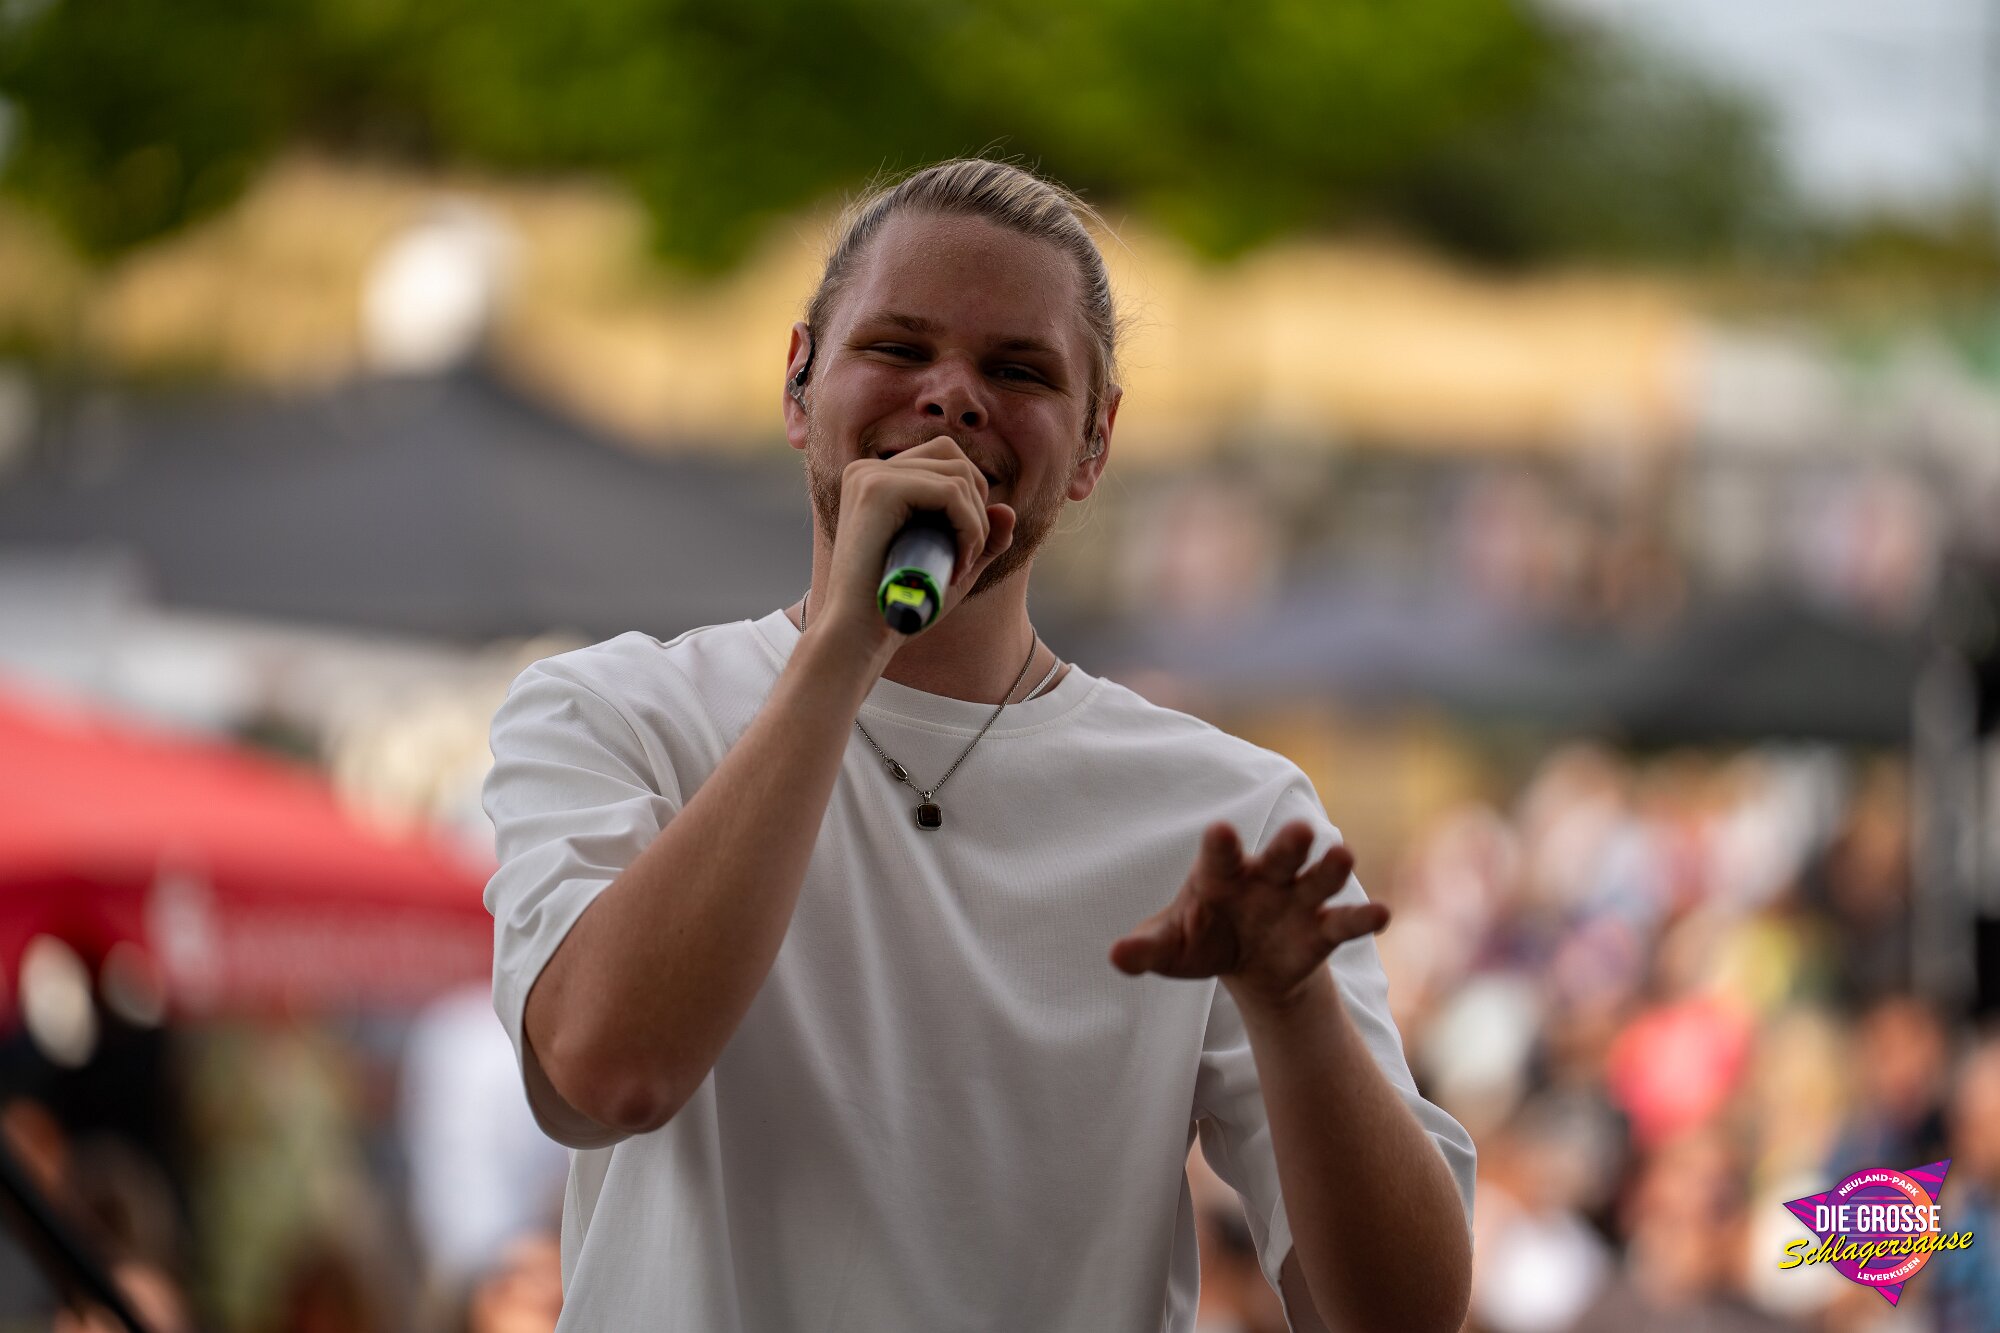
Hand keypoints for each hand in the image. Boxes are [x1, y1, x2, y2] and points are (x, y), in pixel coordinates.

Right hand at [820, 436, 1016, 648]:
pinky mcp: (877, 488)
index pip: (944, 458)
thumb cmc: (902, 604)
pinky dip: (969, 528)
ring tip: (960, 566)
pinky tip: (958, 564)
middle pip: (953, 456)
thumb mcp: (952, 566)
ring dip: (976, 524)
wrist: (860, 635)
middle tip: (966, 558)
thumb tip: (1007, 509)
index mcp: (875, 478)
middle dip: (976, 506)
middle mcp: (868, 469)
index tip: (963, 551)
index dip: (970, 499)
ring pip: (957, 476)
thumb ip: (982, 540)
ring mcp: (870, 475)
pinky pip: (951, 493)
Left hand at [1109, 820, 1388, 1009]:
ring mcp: (1297, 901)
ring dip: (1331, 869)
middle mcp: (1265, 878)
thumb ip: (1146, 950)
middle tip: (1301, 830)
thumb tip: (1116, 958)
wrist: (1247, 964)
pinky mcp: (1321, 932)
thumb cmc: (1202, 940)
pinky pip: (1345, 923)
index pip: (1220, 856)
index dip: (1220, 846)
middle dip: (1289, 844)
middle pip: (1280, 855)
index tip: (1220, 832)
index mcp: (1222, 874)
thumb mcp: (1171, 949)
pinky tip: (1383, 915)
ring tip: (1344, 855)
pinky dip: (1363, 919)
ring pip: (1318, 879)